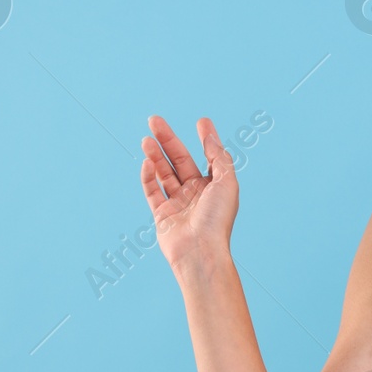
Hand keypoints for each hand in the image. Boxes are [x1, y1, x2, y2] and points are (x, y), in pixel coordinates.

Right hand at [139, 115, 237, 270]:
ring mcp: (178, 203)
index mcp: (214, 186)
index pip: (208, 157)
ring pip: (163, 173)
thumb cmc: (217, 219)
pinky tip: (146, 162)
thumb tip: (211, 135)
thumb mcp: (225, 183)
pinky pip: (152, 191)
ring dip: (155, 155)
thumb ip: (218, 158)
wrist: (200, 251)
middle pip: (179, 160)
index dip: (205, 139)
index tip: (201, 122)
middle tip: (154, 120)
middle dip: (167, 140)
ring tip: (146, 139)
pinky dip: (148, 176)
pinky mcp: (161, 214)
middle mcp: (196, 193)